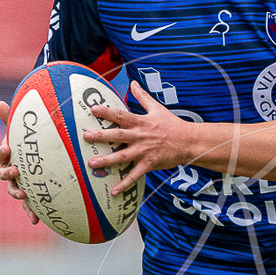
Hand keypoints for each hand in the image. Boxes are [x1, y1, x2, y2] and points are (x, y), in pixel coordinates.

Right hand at [0, 100, 38, 223]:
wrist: (43, 157)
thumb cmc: (31, 143)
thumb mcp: (23, 132)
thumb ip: (12, 120)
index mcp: (9, 156)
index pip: (1, 154)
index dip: (2, 152)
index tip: (6, 148)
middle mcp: (11, 171)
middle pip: (4, 174)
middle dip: (8, 174)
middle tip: (15, 171)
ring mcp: (19, 184)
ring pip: (14, 190)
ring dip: (17, 193)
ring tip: (23, 194)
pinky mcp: (31, 196)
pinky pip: (29, 205)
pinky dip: (31, 213)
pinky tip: (36, 221)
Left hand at [83, 81, 197, 194]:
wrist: (189, 142)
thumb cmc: (173, 125)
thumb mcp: (157, 108)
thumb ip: (142, 96)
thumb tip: (133, 82)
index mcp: (141, 122)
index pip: (121, 115)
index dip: (107, 112)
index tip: (93, 109)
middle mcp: (140, 136)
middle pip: (118, 135)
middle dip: (101, 136)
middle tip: (86, 137)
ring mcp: (144, 151)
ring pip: (122, 156)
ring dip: (107, 160)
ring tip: (91, 164)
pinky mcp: (149, 164)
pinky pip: (134, 175)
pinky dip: (124, 184)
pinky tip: (113, 191)